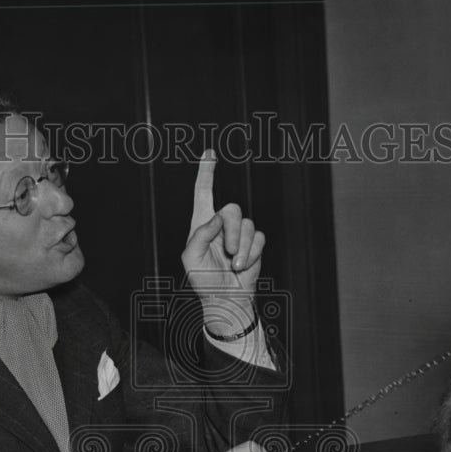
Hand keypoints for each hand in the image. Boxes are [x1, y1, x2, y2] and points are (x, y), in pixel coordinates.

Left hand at [181, 150, 265, 335]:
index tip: (210, 153)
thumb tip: (218, 216)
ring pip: (247, 225)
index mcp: (201, 224)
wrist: (226, 298)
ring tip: (234, 264)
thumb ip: (200, 234)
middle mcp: (221, 224)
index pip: (203, 193)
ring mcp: (239, 234)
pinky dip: (251, 254)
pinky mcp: (254, 244)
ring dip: (241, 248)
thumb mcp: (191, 258)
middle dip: (231, 232)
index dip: (206, 173)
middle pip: (232, 209)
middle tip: (228, 252)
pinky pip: (259, 238)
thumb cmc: (204, 280)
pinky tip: (242, 266)